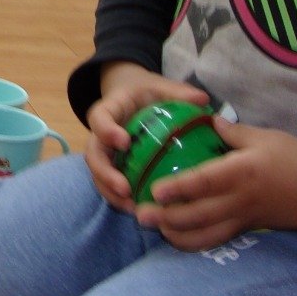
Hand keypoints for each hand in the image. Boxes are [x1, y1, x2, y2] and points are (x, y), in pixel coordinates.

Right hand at [84, 63, 207, 212]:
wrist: (131, 98)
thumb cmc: (146, 93)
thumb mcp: (160, 86)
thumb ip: (179, 92)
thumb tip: (203, 100)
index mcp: (110, 109)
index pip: (99, 118)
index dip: (107, 131)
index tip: (124, 141)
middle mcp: (100, 134)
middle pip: (93, 155)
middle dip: (105, 174)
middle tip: (125, 188)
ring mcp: (104, 153)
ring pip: (98, 175)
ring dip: (111, 193)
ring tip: (133, 207)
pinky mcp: (111, 167)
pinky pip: (109, 184)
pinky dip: (120, 198)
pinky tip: (139, 209)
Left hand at [135, 117, 296, 249]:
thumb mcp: (266, 137)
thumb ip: (233, 132)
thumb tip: (209, 120)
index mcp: (243, 173)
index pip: (205, 183)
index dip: (178, 188)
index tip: (154, 189)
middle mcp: (240, 200)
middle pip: (198, 215)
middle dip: (167, 218)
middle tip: (140, 214)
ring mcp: (243, 218)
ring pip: (205, 234)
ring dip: (177, 234)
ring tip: (155, 227)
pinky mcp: (248, 229)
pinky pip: (217, 239)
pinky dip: (195, 242)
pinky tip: (177, 236)